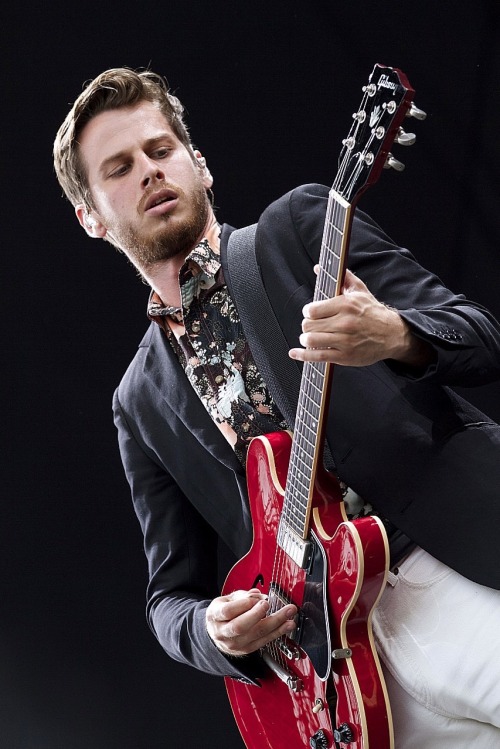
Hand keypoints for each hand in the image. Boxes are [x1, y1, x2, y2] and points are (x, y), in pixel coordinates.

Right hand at [206, 588, 296, 656]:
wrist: (216, 632)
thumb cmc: (224, 613)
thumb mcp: (227, 599)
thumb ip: (243, 596)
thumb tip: (260, 596)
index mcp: (215, 616)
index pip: (228, 611)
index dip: (244, 604)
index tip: (257, 598)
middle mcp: (223, 632)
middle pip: (240, 626)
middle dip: (258, 614)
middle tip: (269, 605)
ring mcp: (235, 644)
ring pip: (255, 634)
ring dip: (275, 624)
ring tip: (289, 615)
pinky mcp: (247, 650)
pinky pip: (264, 641)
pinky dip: (277, 632)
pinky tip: (287, 625)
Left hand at [289, 269, 431, 367]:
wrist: (392, 334)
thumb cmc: (373, 312)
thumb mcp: (360, 291)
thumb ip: (341, 277)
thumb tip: (319, 267)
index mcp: (346, 305)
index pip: (312, 309)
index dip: (308, 312)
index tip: (311, 314)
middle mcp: (344, 323)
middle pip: (309, 325)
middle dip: (307, 325)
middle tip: (311, 326)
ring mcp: (344, 341)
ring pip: (311, 340)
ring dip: (306, 339)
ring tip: (309, 337)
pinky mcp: (344, 356)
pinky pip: (317, 356)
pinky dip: (303, 355)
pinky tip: (295, 353)